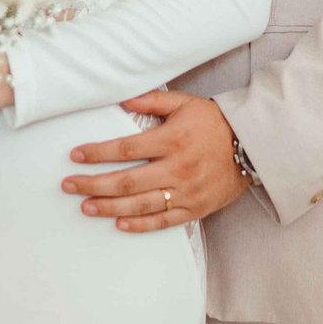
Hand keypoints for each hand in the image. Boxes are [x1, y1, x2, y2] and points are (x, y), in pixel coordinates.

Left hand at [62, 90, 245, 232]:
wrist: (253, 146)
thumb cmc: (215, 123)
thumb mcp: (185, 103)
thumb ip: (152, 100)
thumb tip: (122, 99)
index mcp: (172, 140)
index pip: (126, 149)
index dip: (98, 153)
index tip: (75, 156)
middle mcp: (177, 168)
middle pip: (127, 181)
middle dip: (93, 184)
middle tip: (69, 185)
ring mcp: (187, 192)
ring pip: (141, 204)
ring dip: (109, 207)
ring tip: (85, 206)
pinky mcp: (196, 208)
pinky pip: (164, 221)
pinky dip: (140, 224)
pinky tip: (119, 223)